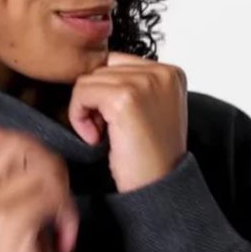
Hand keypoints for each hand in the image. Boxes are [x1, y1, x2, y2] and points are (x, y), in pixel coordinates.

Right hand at [0, 125, 79, 251]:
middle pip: (20, 145)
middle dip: (50, 166)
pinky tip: (63, 239)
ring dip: (62, 193)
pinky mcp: (7, 224)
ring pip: (41, 169)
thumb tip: (40, 154)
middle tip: (59, 199)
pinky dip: (67, 214)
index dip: (28, 148)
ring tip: (61, 222)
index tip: (44, 176)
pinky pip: (51, 196)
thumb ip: (6, 186)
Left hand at [67, 52, 187, 193]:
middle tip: (107, 132)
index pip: (117, 62)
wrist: (158, 189)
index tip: (114, 122)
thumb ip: (130, 84)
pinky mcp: (125, 97)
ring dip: (86, 110)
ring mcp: (145, 82)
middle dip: (96, 100)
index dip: (106, 92)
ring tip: (102, 136)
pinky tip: (95, 138)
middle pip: (102, 67)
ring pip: (89, 79)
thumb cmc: (149, 156)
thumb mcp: (149, 109)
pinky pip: (82, 91)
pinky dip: (79, 116)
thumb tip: (92, 69)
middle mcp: (162, 72)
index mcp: (171, 72)